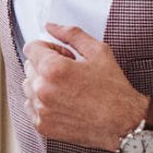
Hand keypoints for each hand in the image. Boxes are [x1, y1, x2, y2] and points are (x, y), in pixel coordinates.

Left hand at [22, 23, 149, 151]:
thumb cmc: (114, 89)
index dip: (49, 48)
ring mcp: (41, 110)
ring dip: (43, 84)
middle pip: (29, 67)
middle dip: (46, 66)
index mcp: (53, 69)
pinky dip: (43, 103)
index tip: (63, 56)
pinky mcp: (43, 126)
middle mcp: (43, 90)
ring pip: (28, 87)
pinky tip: (63, 102)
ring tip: (67, 89)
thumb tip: (51, 26)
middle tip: (70, 73)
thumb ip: (71, 34)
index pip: (31, 48)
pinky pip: (31, 107)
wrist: (123, 122)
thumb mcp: (98, 51)